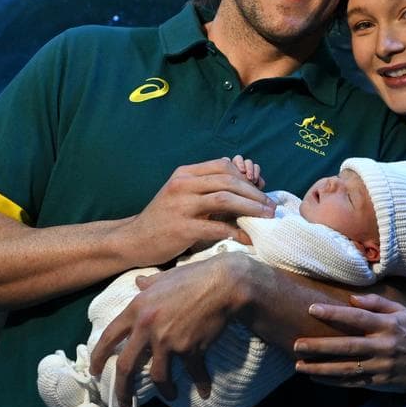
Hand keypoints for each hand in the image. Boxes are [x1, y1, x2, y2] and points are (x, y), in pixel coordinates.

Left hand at [89, 252, 248, 406]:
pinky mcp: (189, 349)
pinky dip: (201, 383)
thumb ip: (148, 284)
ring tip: (170, 395)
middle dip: (122, 388)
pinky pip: (193, 372)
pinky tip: (205, 390)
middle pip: (126, 365)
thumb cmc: (193, 277)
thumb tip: (138, 281)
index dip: (99, 357)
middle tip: (121, 401)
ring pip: (157, 376)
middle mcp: (147, 327)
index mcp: (136, 309)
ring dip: (164, 390)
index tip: (96, 371)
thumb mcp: (164, 278)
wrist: (223, 284)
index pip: (109, 337)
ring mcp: (168, 340)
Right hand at [123, 158, 274, 266]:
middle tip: (271, 206)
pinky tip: (248, 239)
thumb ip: (206, 186)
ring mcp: (181, 206)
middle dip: (254, 193)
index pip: (224, 166)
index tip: (260, 191)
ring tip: (266, 217)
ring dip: (251, 208)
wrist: (134, 240)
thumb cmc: (163, 218)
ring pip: (225, 199)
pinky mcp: (181, 229)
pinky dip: (236, 232)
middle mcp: (182, 185)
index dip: (246, 177)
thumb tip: (241, 181)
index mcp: (184, 174)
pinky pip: (216, 228)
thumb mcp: (181, 194)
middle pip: (228, 181)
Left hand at [293, 293, 405, 391]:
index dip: (334, 313)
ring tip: (299, 366)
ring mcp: (380, 367)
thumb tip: (350, 297)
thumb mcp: (400, 311)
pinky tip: (315, 379)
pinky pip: (352, 383)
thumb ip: (376, 303)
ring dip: (321, 369)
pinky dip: (333, 382)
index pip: (357, 317)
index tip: (312, 309)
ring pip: (346, 369)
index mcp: (387, 326)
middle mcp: (383, 347)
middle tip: (297, 344)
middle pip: (347, 346)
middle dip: (320, 346)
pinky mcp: (379, 383)